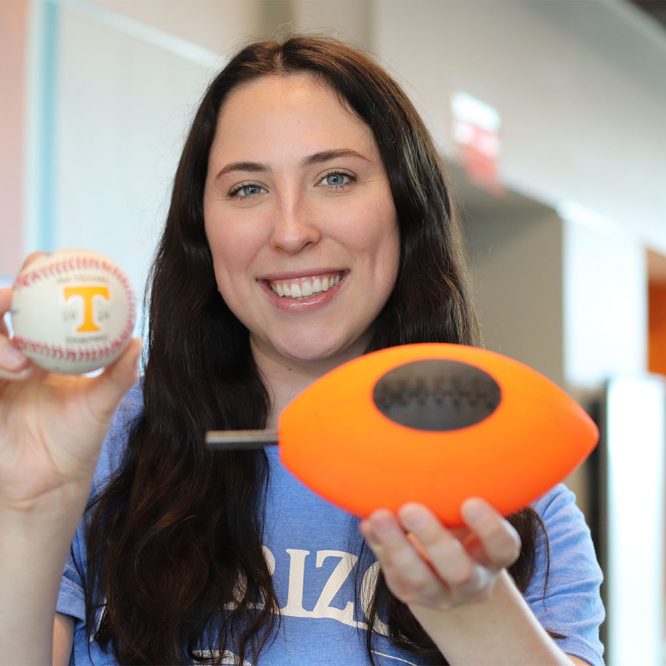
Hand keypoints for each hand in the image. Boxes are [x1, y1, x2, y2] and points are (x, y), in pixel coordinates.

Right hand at [0, 258, 139, 513]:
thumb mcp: (100, 405)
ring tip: (22, 362)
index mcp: (45, 350)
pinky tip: (11, 371)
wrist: (49, 484)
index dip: (37, 277)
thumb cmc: (77, 441)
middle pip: (0, 312)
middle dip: (2, 295)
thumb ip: (117, 375)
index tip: (48, 261)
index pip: (38, 303)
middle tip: (17, 294)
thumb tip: (139, 342)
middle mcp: (15, 356)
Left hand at [359, 499, 520, 612]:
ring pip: (419, 579)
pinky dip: (378, 545)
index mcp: (493, 556)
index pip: (503, 547)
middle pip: (458, 570)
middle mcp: (471, 580)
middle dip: (433, 539)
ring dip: (396, 545)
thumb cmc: (463, 527)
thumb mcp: (471, 514)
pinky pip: (391, 572)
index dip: (489, 529)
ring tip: (379, 515)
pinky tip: (367, 523)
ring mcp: (439, 592)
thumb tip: (442, 446)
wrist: (449, 576)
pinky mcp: (407, 591)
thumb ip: (464, 490)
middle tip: (411, 508)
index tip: (471, 502)